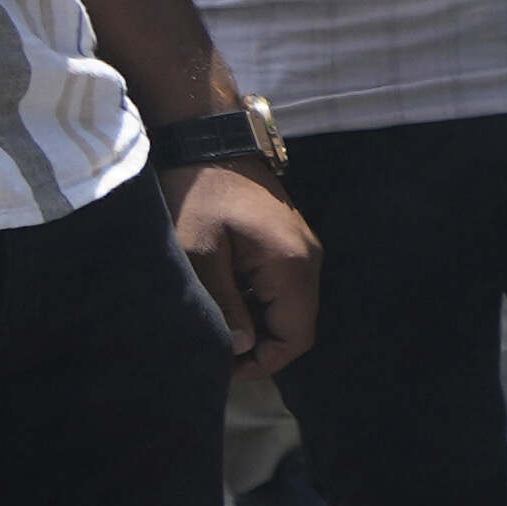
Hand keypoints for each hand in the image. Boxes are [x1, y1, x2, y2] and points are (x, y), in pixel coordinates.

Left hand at [168, 160, 316, 378]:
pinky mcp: (289, 240)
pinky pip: (282, 286)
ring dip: (257, 323)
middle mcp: (308, 260)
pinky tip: (226, 297)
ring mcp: (302, 248)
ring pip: (289, 307)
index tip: (225, 366)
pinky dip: (257, 302)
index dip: (264, 362)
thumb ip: (223, 302)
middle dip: (259, 345)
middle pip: (296, 325)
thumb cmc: (199, 193)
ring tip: (217, 325)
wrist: (207, 139)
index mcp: (291, 266)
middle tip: (216, 351)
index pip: (296, 337)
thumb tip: (241, 345)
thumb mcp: (200, 252)